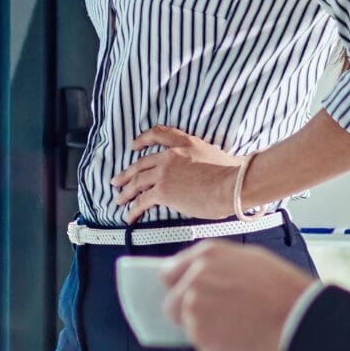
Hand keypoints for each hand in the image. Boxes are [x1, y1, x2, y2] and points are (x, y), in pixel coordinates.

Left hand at [112, 125, 242, 221]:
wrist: (232, 184)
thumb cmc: (232, 174)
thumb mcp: (214, 155)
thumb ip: (201, 159)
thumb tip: (202, 170)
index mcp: (184, 143)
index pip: (158, 134)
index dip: (143, 139)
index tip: (134, 145)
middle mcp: (170, 155)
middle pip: (141, 164)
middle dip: (127, 174)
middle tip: (117, 181)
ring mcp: (164, 173)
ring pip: (137, 182)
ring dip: (125, 192)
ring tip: (119, 200)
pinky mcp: (162, 191)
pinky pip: (141, 201)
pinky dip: (133, 210)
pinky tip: (130, 216)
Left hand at [161, 241, 312, 350]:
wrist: (299, 317)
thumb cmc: (283, 289)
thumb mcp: (249, 258)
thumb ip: (215, 265)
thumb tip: (195, 276)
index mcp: (206, 256)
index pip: (169, 273)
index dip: (178, 287)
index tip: (184, 295)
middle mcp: (194, 279)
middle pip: (171, 304)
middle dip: (187, 313)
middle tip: (215, 318)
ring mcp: (195, 308)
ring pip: (186, 326)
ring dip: (204, 330)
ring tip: (235, 326)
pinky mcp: (201, 335)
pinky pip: (201, 345)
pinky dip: (216, 347)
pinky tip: (239, 338)